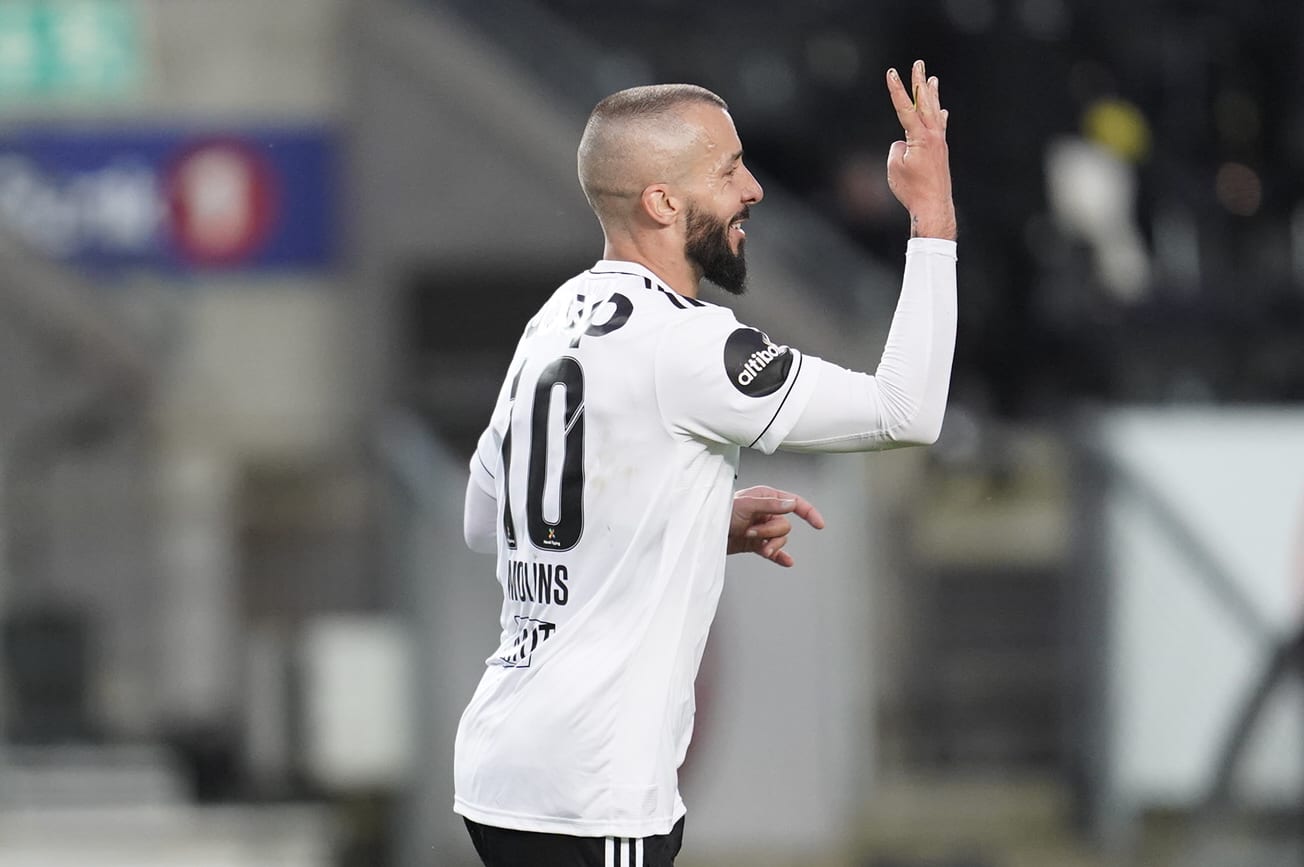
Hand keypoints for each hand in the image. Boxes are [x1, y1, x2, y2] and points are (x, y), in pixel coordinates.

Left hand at [727, 485, 825, 567]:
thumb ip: (770, 505)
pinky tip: (787, 562)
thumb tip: (791, 504)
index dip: (808, 513)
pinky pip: (773, 552)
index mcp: (766, 497)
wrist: (702, 531)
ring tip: (755, 544)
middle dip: (771, 532)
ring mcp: (761, 529)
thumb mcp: (745, 504)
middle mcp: (765, 512)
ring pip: (779, 540)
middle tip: (752, 532)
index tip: (819, 524)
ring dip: (770, 544)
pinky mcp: (754, 543)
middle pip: (784, 526)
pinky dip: (779, 557)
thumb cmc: (719, 511)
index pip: (794, 503)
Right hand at [885, 59, 956, 239]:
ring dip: (932, 94)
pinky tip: (943, 110)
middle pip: (924, 102)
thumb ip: (897, 149)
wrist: (933, 205)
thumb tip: (904, 145)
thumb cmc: (911, 189)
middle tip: (918, 63)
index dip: (897, 90)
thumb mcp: (895, 167)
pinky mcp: (941, 151)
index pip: (905, 108)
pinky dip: (940, 116)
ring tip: (933, 78)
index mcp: (919, 136)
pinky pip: (940, 127)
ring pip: (934, 112)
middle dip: (919, 82)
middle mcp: (933, 135)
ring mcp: (939, 142)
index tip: (891, 73)